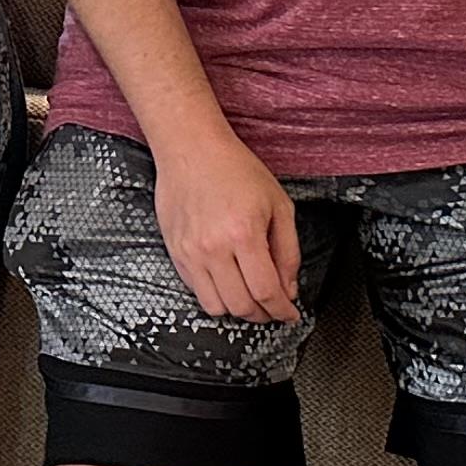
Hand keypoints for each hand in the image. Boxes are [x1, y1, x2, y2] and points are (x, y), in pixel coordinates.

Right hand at [153, 123, 299, 324]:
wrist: (191, 150)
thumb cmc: (236, 170)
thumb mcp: (279, 205)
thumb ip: (288, 251)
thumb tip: (288, 288)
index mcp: (244, 234)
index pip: (265, 291)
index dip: (282, 310)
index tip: (290, 314)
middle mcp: (213, 248)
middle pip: (240, 305)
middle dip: (263, 314)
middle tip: (273, 308)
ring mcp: (190, 252)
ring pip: (215, 306)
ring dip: (237, 309)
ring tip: (250, 298)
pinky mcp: (175, 252)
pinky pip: (196, 290)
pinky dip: (215, 295)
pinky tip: (228, 282)